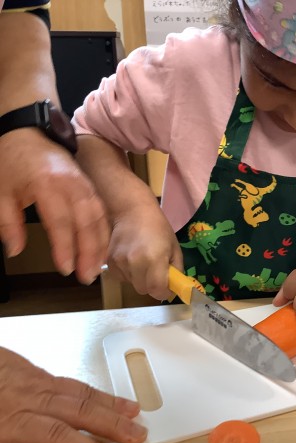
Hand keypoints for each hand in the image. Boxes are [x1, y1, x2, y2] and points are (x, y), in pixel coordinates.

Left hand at [0, 128, 108, 284]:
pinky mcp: (89, 185)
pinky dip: (104, 231)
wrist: (27, 131)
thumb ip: (8, 224)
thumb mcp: (1, 192)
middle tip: (87, 275)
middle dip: (90, 251)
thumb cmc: (13, 158)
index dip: (65, 248)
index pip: (61, 222)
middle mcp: (72, 185)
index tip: (65, 268)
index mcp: (48, 185)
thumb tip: (14, 250)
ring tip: (98, 266)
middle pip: (88, 222)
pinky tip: (101, 247)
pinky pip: (101, 211)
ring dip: (101, 244)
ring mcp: (84, 184)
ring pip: (99, 217)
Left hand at [0, 346, 146, 442]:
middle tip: (138, 434)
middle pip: (79, 412)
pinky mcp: (31, 370)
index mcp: (13, 424)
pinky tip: (102, 395)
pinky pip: (68, 379)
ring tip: (133, 412)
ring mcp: (32, 381)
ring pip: (79, 391)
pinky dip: (91, 388)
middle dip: (113, 425)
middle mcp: (29, 399)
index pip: (60, 439)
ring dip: (109, 403)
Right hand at [107, 204, 181, 299]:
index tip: (168, 287)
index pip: (157, 290)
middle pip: (144, 290)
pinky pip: (122, 278)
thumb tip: (176, 287)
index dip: (165, 292)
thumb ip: (176, 270)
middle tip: (157, 273)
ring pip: (132, 284)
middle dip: (153, 285)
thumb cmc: (158, 228)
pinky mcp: (110, 262)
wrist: (133, 211)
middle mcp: (135, 263)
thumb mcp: (175, 248)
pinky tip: (133, 260)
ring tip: (144, 262)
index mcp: (154, 259)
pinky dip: (129, 274)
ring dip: (141, 279)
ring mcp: (120, 263)